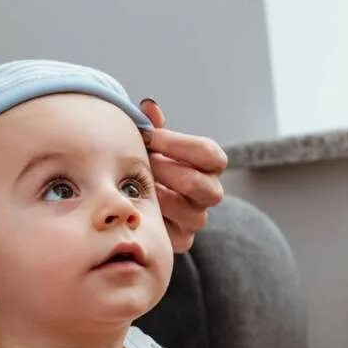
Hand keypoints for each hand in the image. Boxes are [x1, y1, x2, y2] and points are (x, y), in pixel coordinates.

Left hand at [139, 99, 227, 252]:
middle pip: (203, 186)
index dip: (177, 144)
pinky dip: (155, 220)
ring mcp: (197, 219)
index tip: (148, 136)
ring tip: (138, 186)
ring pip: (191, 213)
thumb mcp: (153, 144)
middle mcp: (210, 193)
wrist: (140, 198)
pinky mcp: (182, 240)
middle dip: (167, 172)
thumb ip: (154, 126)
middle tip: (141, 163)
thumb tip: (149, 106)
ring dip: (161, 198)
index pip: (209, 155)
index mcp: (210, 165)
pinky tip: (136, 206)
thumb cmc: (150, 163)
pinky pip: (173, 235)